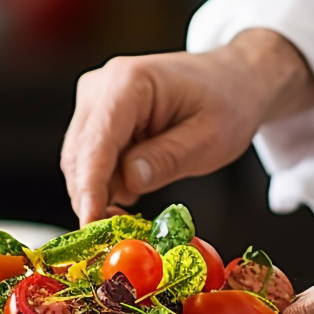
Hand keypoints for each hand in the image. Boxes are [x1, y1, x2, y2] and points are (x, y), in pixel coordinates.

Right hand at [60, 29, 313, 224]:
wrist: (233, 79)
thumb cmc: (228, 101)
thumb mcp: (210, 138)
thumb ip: (168, 159)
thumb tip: (127, 182)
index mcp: (129, 82)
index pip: (97, 144)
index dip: (90, 189)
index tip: (92, 226)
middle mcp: (101, 86)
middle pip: (79, 156)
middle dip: (93, 197)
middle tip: (119, 233)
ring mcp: (95, 100)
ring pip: (79, 162)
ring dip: (100, 192)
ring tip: (133, 209)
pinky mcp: (97, 116)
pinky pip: (89, 159)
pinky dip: (105, 182)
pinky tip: (132, 190)